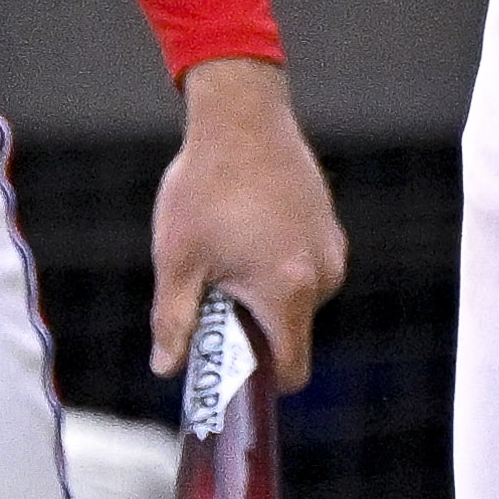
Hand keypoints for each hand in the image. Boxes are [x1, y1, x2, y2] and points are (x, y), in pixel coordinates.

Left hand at [148, 61, 346, 392]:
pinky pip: (306, 269)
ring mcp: (331, 249)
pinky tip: (245, 230)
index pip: (291, 370)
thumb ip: (173, 321)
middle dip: (253, 329)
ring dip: (264, 294)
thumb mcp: (178, 259)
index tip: (228, 368)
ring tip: (226, 251)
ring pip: (298, 300)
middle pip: (291, 335)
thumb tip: (167, 368)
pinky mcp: (329, 227)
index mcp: (288, 290)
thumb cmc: (206, 186)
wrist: (241, 116)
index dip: (260, 382)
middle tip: (213, 296)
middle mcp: (323, 275)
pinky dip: (278, 266)